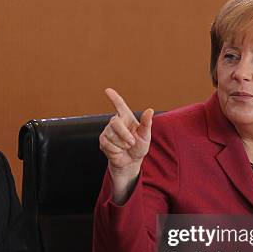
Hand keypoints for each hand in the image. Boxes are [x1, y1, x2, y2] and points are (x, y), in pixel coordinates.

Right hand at [100, 88, 152, 202]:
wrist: (131, 161)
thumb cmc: (139, 146)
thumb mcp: (145, 136)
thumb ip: (146, 123)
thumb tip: (150, 110)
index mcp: (127, 118)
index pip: (120, 105)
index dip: (114, 97)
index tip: (107, 90)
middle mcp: (116, 122)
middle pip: (115, 123)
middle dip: (124, 135)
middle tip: (132, 143)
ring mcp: (107, 131)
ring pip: (112, 136)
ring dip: (122, 144)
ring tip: (126, 147)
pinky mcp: (102, 140)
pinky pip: (108, 144)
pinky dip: (116, 150)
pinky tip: (118, 150)